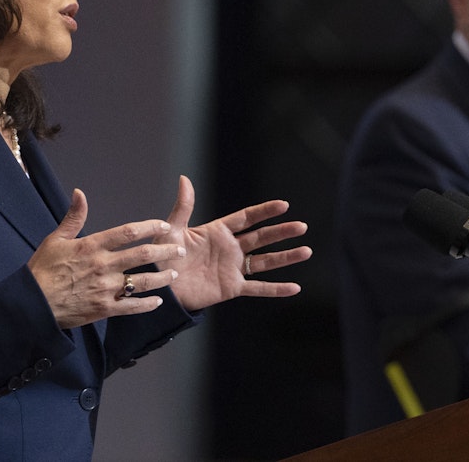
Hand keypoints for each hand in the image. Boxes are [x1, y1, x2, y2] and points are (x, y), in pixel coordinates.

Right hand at [27, 189, 185, 327]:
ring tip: (174, 274)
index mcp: (92, 245)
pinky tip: (157, 301)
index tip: (164, 226)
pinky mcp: (104, 309)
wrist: (33, 304)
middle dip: (165, 251)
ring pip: (142, 281)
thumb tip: (79, 193)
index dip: (150, 227)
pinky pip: (131, 306)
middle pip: (142, 255)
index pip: (128, 232)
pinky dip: (147, 304)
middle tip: (180, 250)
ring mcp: (105, 288)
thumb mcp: (56, 239)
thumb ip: (74, 217)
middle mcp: (103, 265)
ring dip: (162, 277)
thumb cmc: (42, 270)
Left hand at [155, 176, 311, 310]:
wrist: (161, 288)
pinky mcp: (232, 287)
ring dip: (286, 257)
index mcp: (218, 232)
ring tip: (306, 251)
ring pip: (265, 261)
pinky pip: (258, 287)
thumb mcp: (171, 230)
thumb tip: (185, 178)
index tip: (284, 205)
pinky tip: (294, 287)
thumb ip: (183, 207)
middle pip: (262, 237)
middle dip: (282, 232)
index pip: (246, 218)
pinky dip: (276, 289)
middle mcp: (230, 248)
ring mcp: (233, 268)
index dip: (264, 211)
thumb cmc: (162, 256)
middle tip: (302, 226)